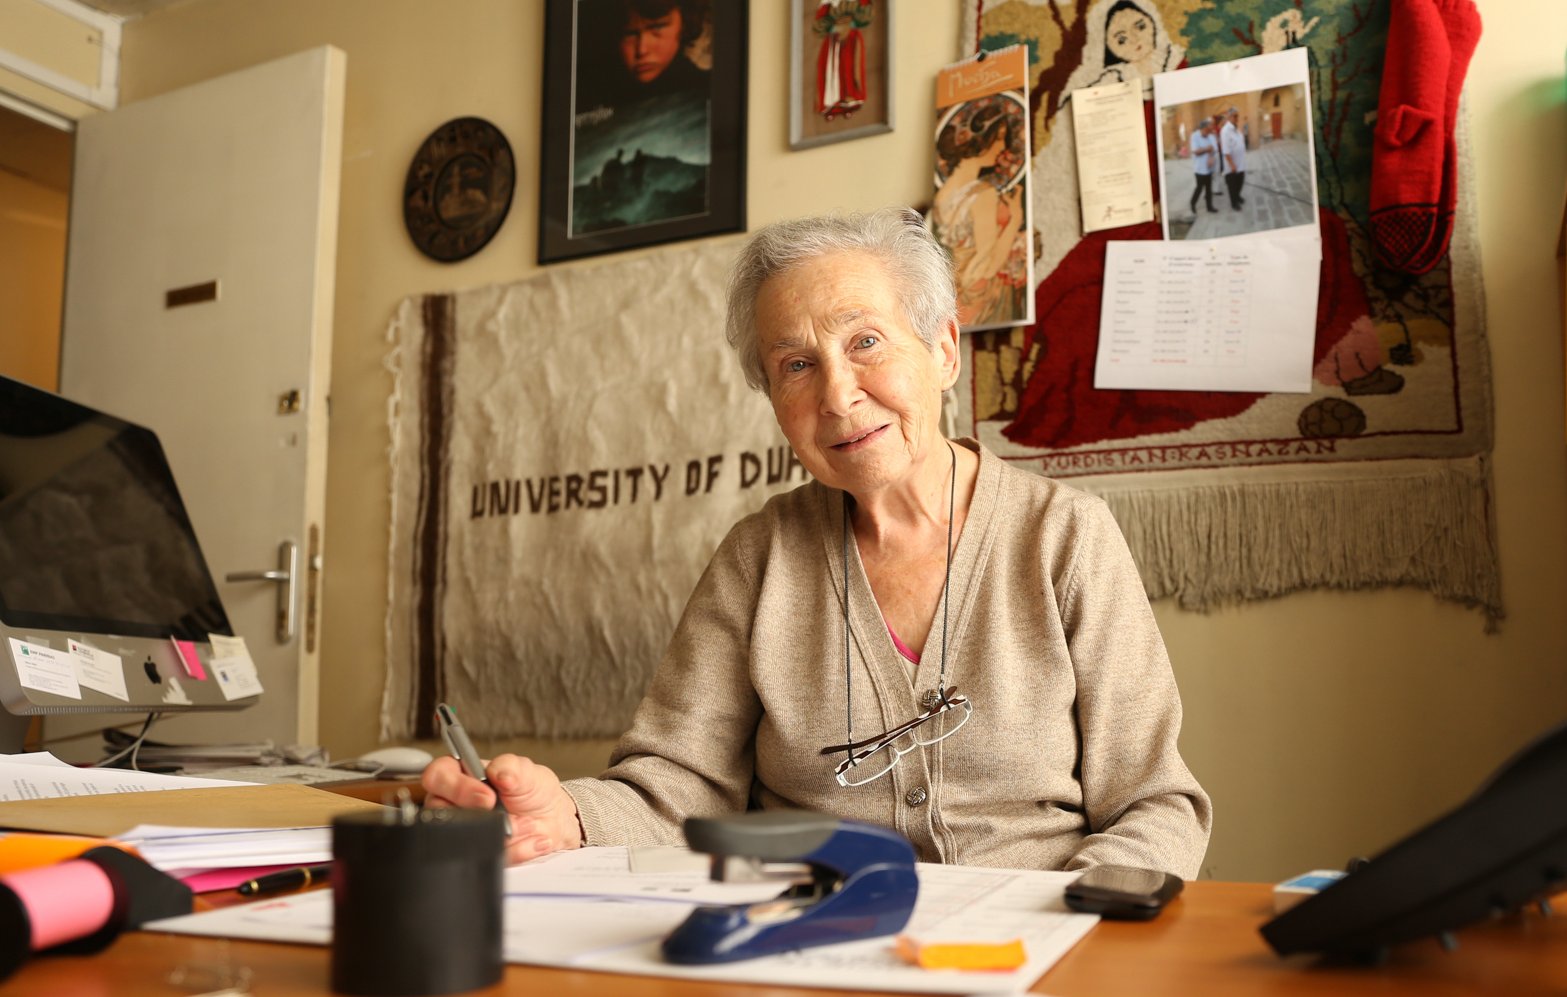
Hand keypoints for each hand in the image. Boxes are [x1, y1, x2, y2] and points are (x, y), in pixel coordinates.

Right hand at [421, 753, 583, 863]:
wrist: (553, 818)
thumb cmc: (531, 789)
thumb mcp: (526, 771)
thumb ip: (511, 766)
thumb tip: (499, 772)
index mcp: (459, 774)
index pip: (437, 776)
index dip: (456, 787)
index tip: (487, 795)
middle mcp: (454, 804)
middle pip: (440, 812)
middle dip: (479, 816)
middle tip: (504, 813)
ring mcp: (463, 831)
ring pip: (465, 839)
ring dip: (505, 834)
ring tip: (529, 823)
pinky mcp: (478, 853)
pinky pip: (488, 857)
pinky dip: (517, 850)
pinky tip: (532, 838)